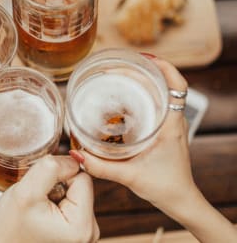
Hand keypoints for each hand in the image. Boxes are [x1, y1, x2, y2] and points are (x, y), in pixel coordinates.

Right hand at [0, 155, 98, 242]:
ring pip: (74, 191)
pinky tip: (43, 213)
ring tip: (39, 208)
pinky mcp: (77, 230)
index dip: (60, 175)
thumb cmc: (11, 229)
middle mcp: (90, 232)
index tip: (42, 190)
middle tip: (39, 201)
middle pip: (81, 184)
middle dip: (58, 184)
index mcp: (83, 226)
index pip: (83, 177)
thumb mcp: (26, 192)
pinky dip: (56, 201)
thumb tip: (73, 158)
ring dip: (56, 192)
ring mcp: (84, 232)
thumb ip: (51, 168)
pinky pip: (70, 201)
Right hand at [70, 58, 196, 214]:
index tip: (146, 58)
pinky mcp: (166, 130)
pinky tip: (126, 96)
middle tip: (120, 65)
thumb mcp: (130, 176)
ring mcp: (171, 124)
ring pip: (162, 92)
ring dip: (145, 81)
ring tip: (121, 74)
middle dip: (145, 70)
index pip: (177, 86)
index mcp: (171, 125)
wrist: (181, 201)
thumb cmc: (165, 188)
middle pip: (166, 84)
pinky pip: (158, 104)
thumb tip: (78, 154)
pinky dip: (144, 94)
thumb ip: (102, 167)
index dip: (165, 67)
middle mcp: (174, 120)